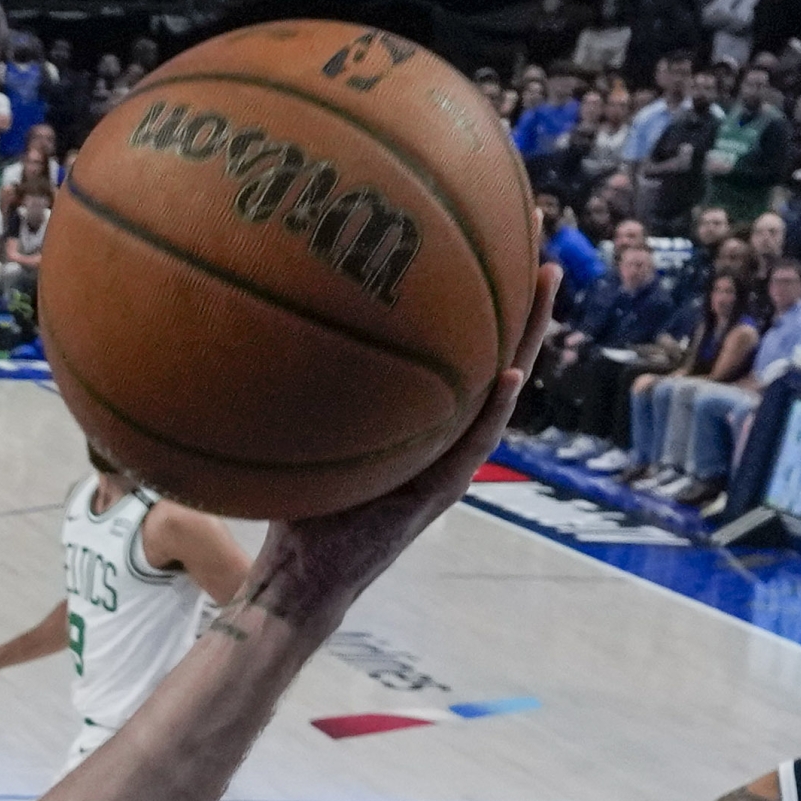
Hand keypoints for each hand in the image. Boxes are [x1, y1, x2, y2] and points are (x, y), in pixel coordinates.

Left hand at [251, 251, 552, 624]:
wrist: (300, 577)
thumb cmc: (295, 505)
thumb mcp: (300, 427)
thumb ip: (299, 382)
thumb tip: (256, 316)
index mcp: (423, 415)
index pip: (458, 338)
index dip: (478, 286)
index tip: (490, 223)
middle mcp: (445, 431)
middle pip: (493, 347)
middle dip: (516, 290)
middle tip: (535, 224)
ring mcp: (450, 461)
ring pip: (500, 386)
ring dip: (525, 336)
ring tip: (544, 281)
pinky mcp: (441, 493)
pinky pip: (472, 445)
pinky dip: (492, 412)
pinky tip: (511, 374)